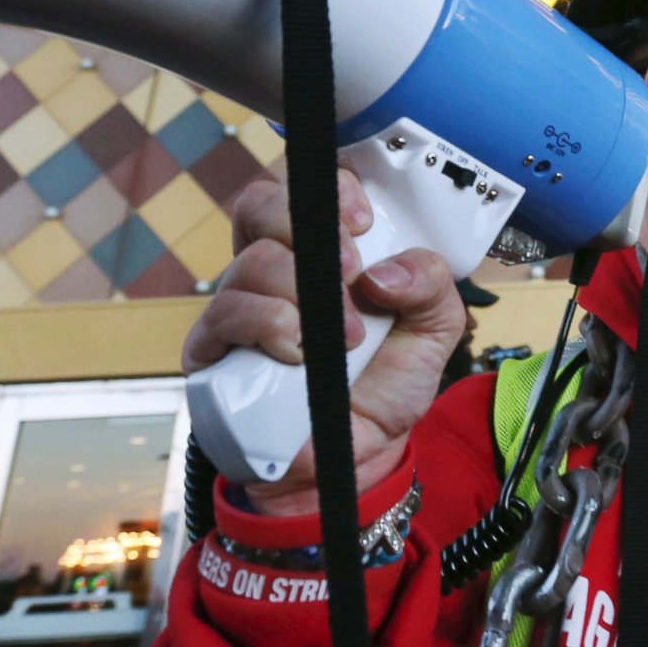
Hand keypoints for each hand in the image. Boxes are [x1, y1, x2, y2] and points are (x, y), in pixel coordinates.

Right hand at [182, 165, 463, 516]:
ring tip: (344, 335)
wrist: (358, 457)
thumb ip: (430, 284)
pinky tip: (300, 352)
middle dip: (308, 227)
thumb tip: (384, 271)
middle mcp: (276, 268)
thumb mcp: (434, 329)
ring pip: (250, 260)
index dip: (332, 188)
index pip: (307, 188)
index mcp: (324, 250)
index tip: (364, 220)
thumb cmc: (383, 384)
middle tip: (350, 268)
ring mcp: (241, 306)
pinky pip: (226, 314)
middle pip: (261, 205)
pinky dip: (270, 325)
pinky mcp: (213, 350)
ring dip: (303, 291)